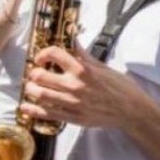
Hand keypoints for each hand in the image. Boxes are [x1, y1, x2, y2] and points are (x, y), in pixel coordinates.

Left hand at [20, 45, 146, 128]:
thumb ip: (84, 55)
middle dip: (34, 73)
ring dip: (31, 89)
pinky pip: (47, 114)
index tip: (42, 57)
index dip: (43, 53)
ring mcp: (73, 103)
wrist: (132, 111)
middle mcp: (75, 85)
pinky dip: (33, 110)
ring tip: (32, 87)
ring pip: (40, 94)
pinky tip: (26, 106)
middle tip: (36, 73)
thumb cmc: (122, 88)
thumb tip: (73, 41)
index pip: (54, 54)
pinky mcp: (73, 118)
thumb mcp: (104, 67)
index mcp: (84, 70)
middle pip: (40, 75)